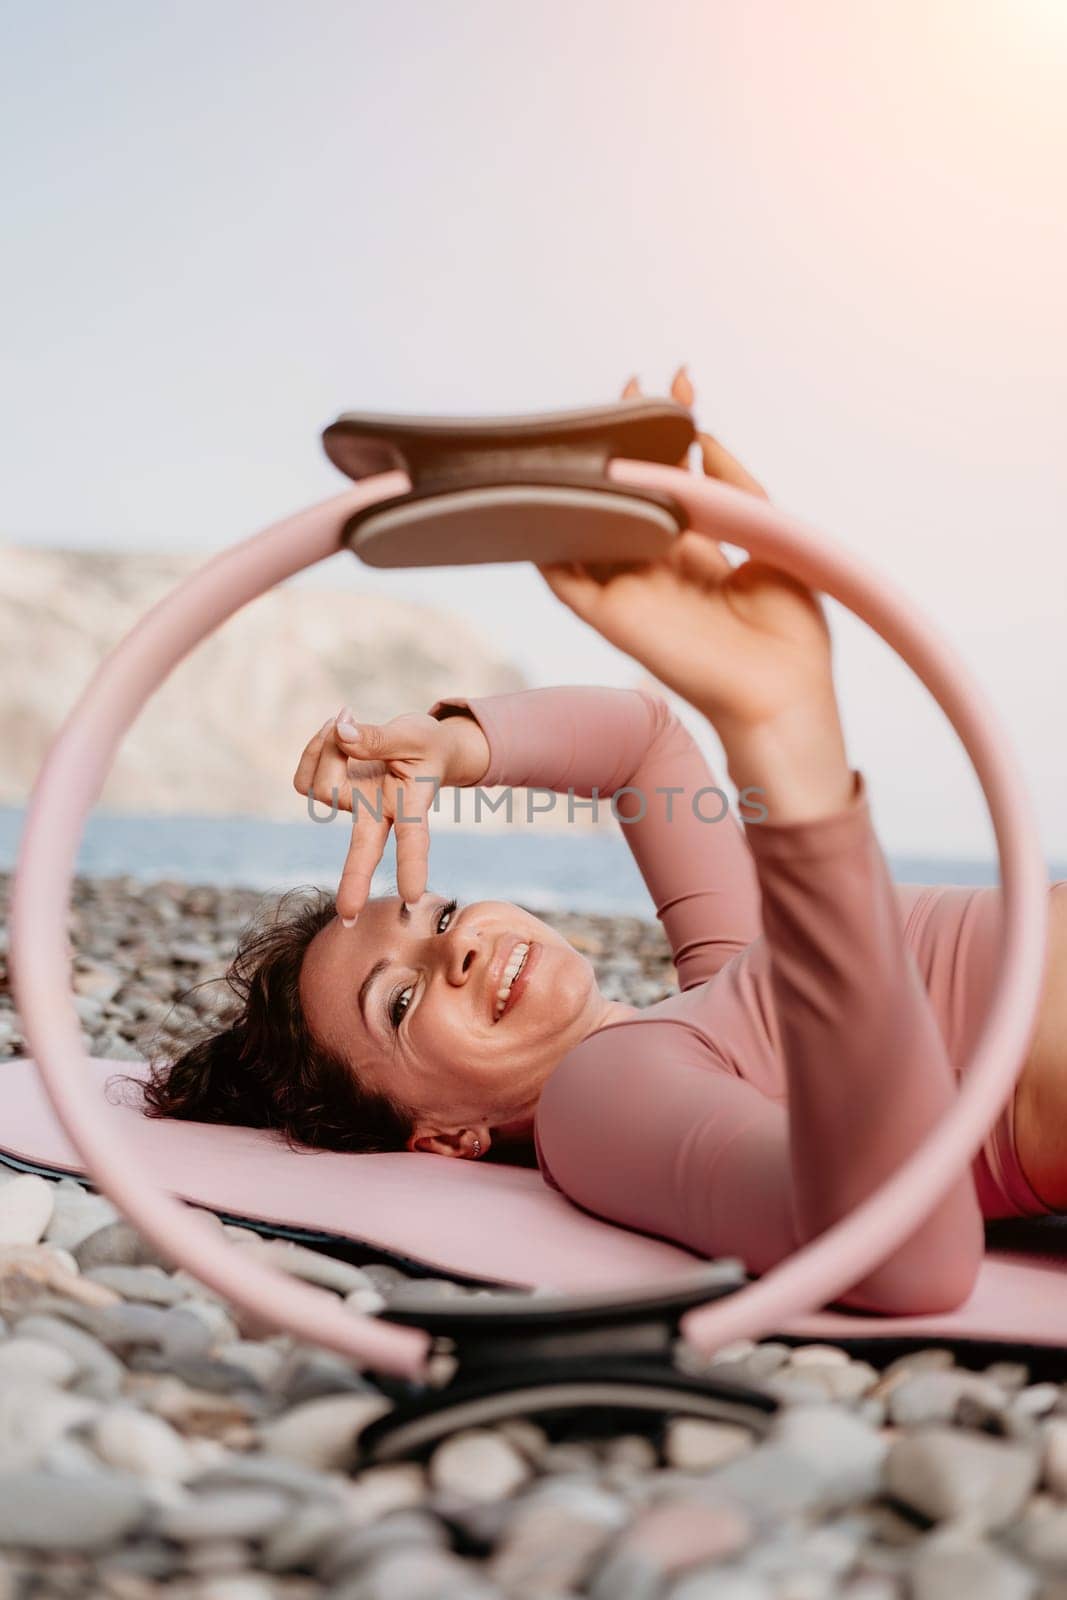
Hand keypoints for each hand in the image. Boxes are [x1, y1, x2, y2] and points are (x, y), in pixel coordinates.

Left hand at [292, 707, 489, 921]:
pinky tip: (335, 731)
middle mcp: (379, 815)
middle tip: (347, 915)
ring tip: (348, 718)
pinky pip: (305, 779)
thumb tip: (341, 735)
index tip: (414, 896)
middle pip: (364, 852)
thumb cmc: (425, 745)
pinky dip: (314, 748)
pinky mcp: (333, 795)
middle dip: (354, 880)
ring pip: (321, 789)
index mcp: (410, 806)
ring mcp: (354, 808)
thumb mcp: (413, 735)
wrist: (422, 744)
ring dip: (326, 749)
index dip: (412, 865)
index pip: (413, 838)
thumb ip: (379, 738)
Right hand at [538, 369, 835, 748]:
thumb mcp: (773, 537)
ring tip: (578, 432)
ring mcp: (630, 591)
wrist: (783, 694)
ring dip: (574, 484)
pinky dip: (548, 540)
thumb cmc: (792, 633)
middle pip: (622, 497)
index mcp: (695, 553)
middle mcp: (657, 568)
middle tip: (626, 392)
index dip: (666, 433)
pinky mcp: (611, 618)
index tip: (674, 383)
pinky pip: (564, 577)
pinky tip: (543, 497)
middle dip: (618, 444)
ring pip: (586, 529)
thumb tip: (703, 435)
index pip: (668, 482)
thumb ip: (735, 488)